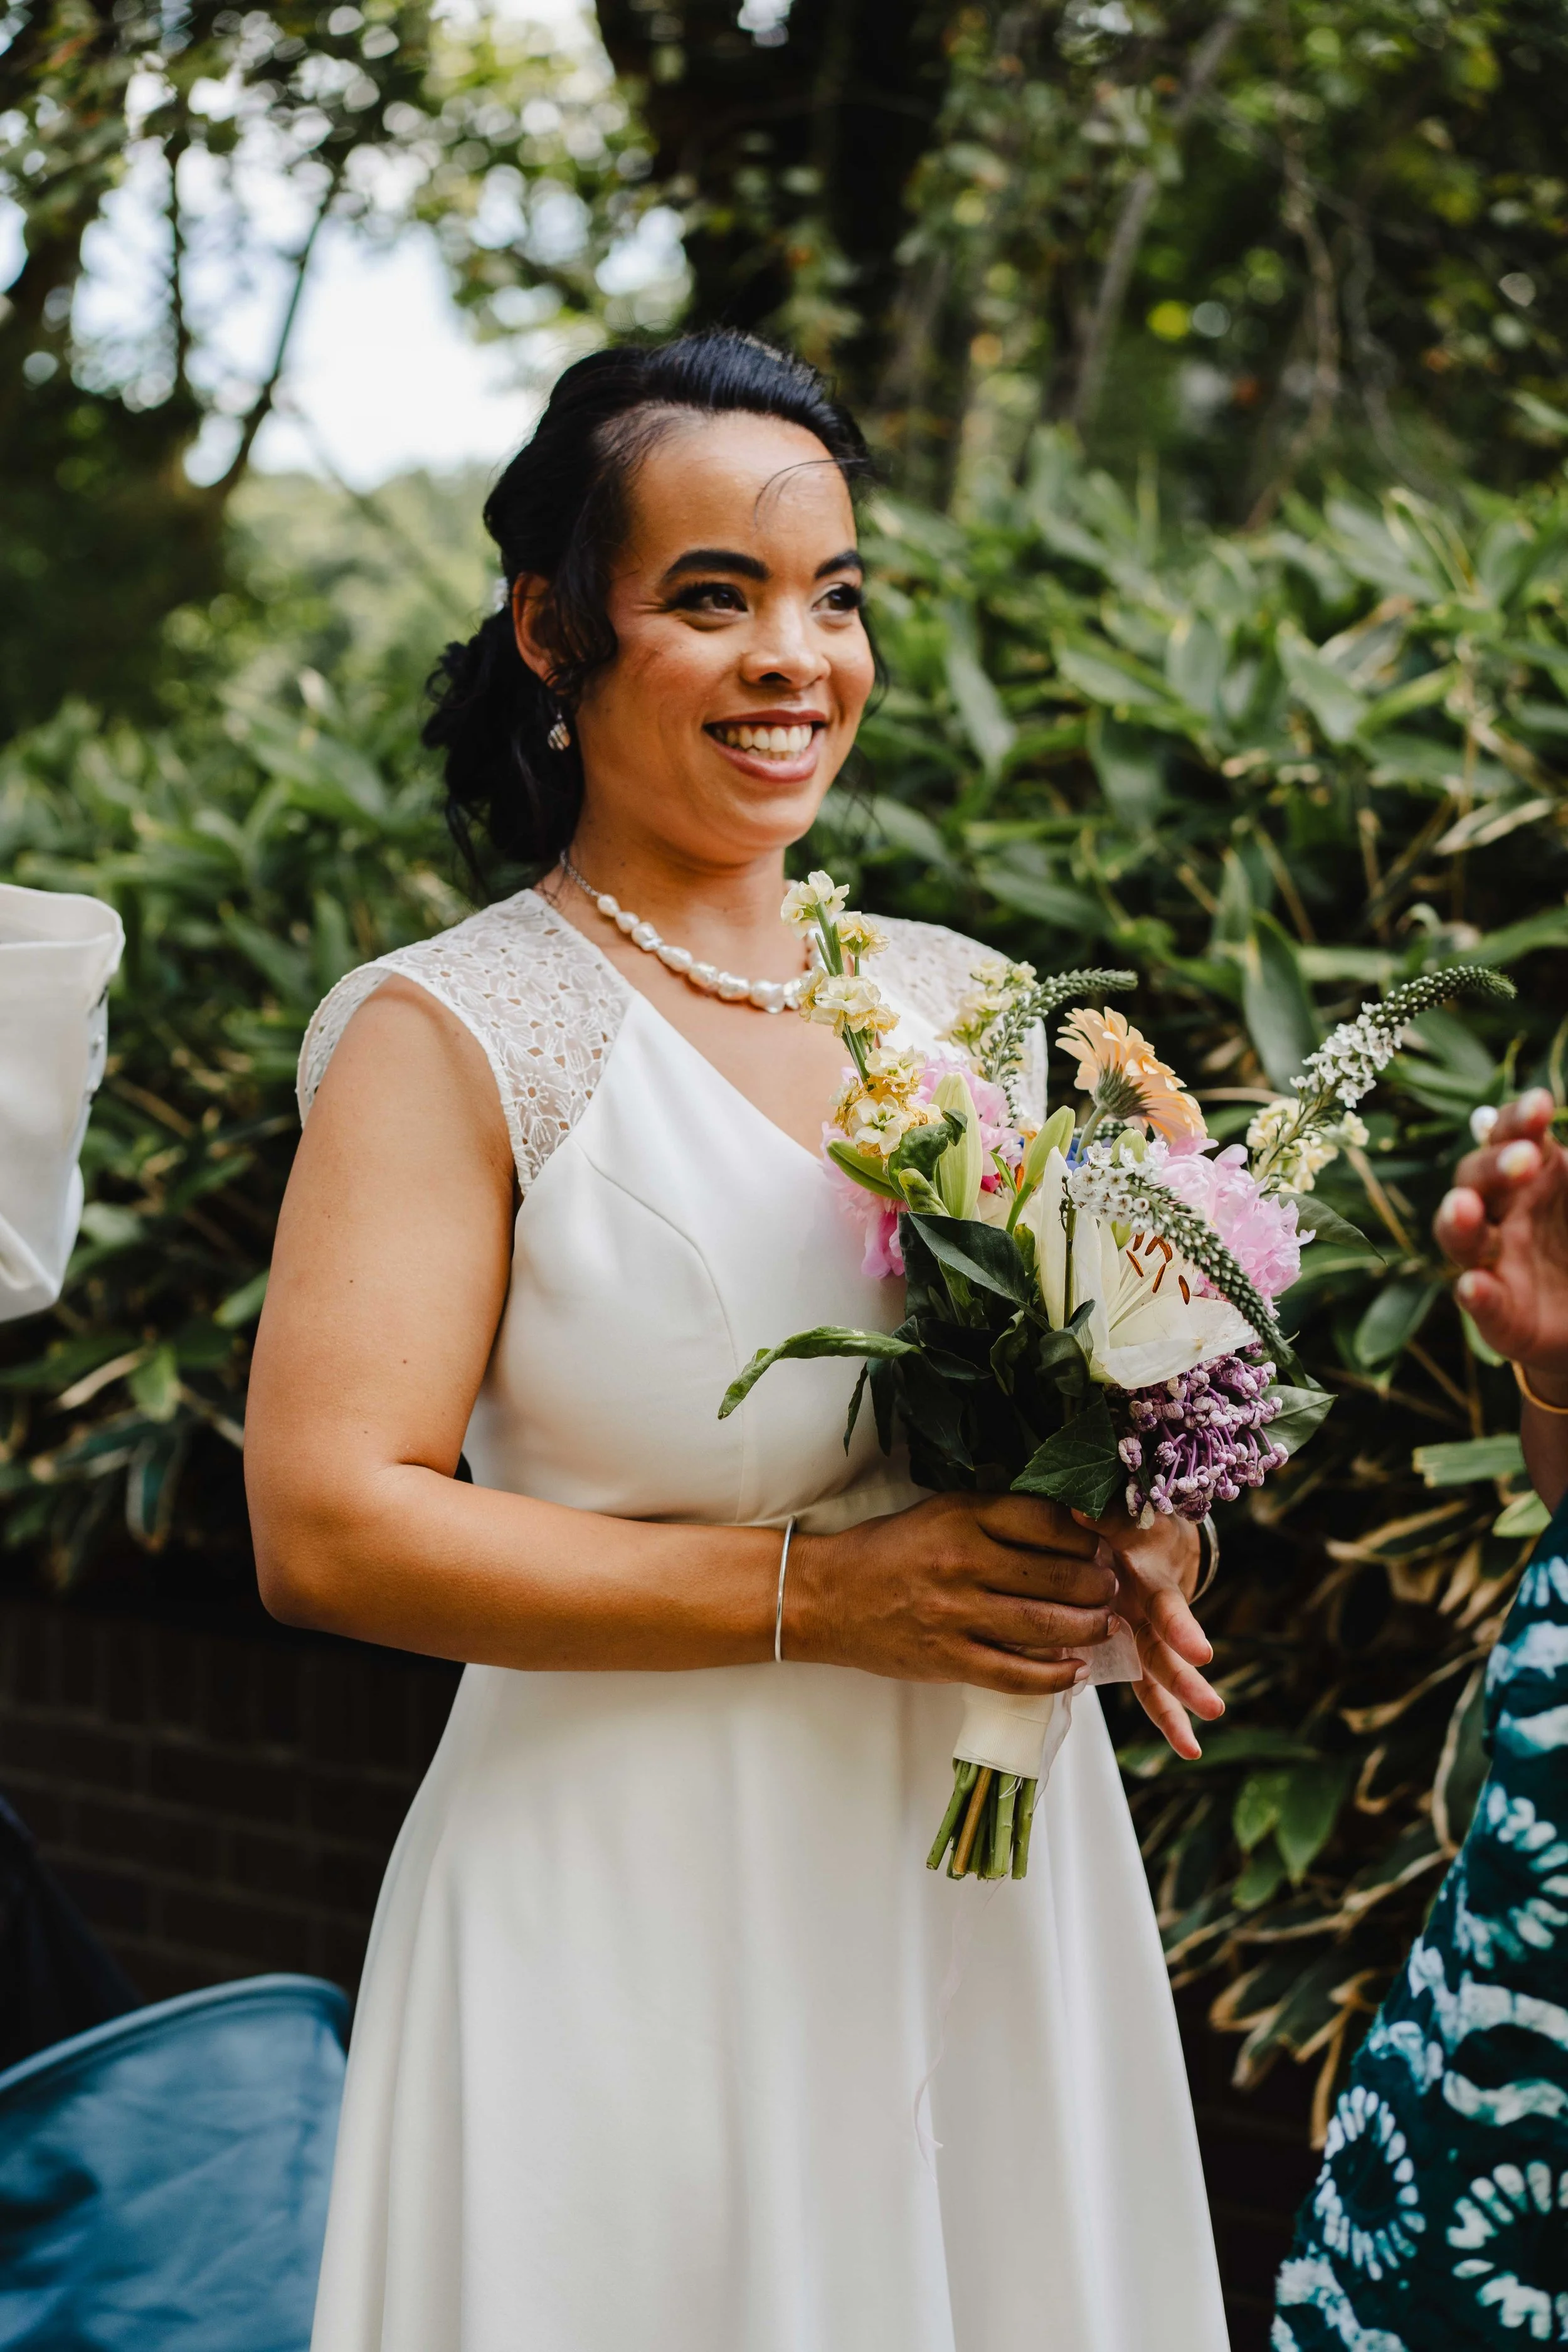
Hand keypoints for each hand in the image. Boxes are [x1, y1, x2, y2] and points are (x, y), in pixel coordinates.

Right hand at [789, 1491, 1116, 1695]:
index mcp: (962, 1517)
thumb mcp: (939, 1513)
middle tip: (1113, 1588)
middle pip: (1057, 1575)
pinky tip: (1075, 1670)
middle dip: (1099, 1585)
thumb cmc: (887, 1552)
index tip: (1102, 1546)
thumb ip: (995, 1518)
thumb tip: (1068, 1528)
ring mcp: (955, 1614)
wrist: (825, 1597)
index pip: (1047, 1521)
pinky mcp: (947, 1658)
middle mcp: (963, 1562)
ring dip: (1089, 1628)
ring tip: (1106, 1626)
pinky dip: (1054, 1676)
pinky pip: (1016, 1674)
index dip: (1087, 1537)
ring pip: (1046, 1625)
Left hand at [1077, 1506, 1224, 1760]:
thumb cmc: (1132, 1521)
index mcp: (1151, 1579)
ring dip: (1179, 1708)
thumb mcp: (1124, 1513)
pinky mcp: (1136, 1648)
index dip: (1181, 1628)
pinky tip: (1188, 1749)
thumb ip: (1105, 1516)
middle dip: (1185, 1679)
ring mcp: (1147, 1633)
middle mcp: (1153, 1611)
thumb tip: (1077, 1512)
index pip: (1168, 1606)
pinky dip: (1168, 1717)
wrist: (1153, 1530)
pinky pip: (1150, 1688)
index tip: (1201, 1654)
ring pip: (1163, 1674)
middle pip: (1168, 1648)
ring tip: (1193, 1749)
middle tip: (1210, 1707)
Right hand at [1435, 1089, 1567, 1401]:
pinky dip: (1475, 1294)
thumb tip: (1567, 1153)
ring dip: (1459, 1221)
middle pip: (1476, 1179)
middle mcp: (1504, 1212)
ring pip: (1461, 1237)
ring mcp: (1495, 1262)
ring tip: (1464, 1207)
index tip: (1541, 1105)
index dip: (1519, 1120)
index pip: (1510, 1136)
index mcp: (1534, 1175)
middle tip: (1526, 1159)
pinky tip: (1474, 1285)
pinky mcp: (1500, 1314)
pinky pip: (1480, 1303)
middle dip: (1495, 1166)